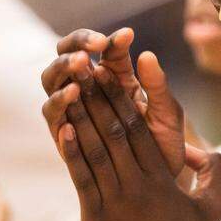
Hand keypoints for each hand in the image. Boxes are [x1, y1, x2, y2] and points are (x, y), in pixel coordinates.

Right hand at [41, 28, 184, 176]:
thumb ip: (158, 85)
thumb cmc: (165, 147)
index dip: (109, 39)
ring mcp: (73, 113)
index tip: (127, 36)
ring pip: (52, 82)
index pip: (103, 50)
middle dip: (76, 46)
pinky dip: (59, 103)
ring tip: (80, 66)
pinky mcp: (64, 138)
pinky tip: (72, 95)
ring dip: (63, 70)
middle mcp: (88, 91)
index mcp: (116, 79)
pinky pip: (53, 117)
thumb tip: (146, 53)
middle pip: (66, 57)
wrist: (158, 184)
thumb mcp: (167, 114)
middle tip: (93, 48)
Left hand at [53, 61, 220, 220]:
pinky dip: (71, 153)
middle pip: (115, 132)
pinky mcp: (97, 220)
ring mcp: (116, 202)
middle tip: (84, 68)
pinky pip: (82, 180)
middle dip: (98, 98)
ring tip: (68, 89)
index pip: (140, 130)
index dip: (124, 100)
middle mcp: (139, 185)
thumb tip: (204, 149)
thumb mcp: (212, 206)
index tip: (112, 75)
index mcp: (163, 178)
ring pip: (96, 151)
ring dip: (80, 117)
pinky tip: (61, 129)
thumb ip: (211, 172)